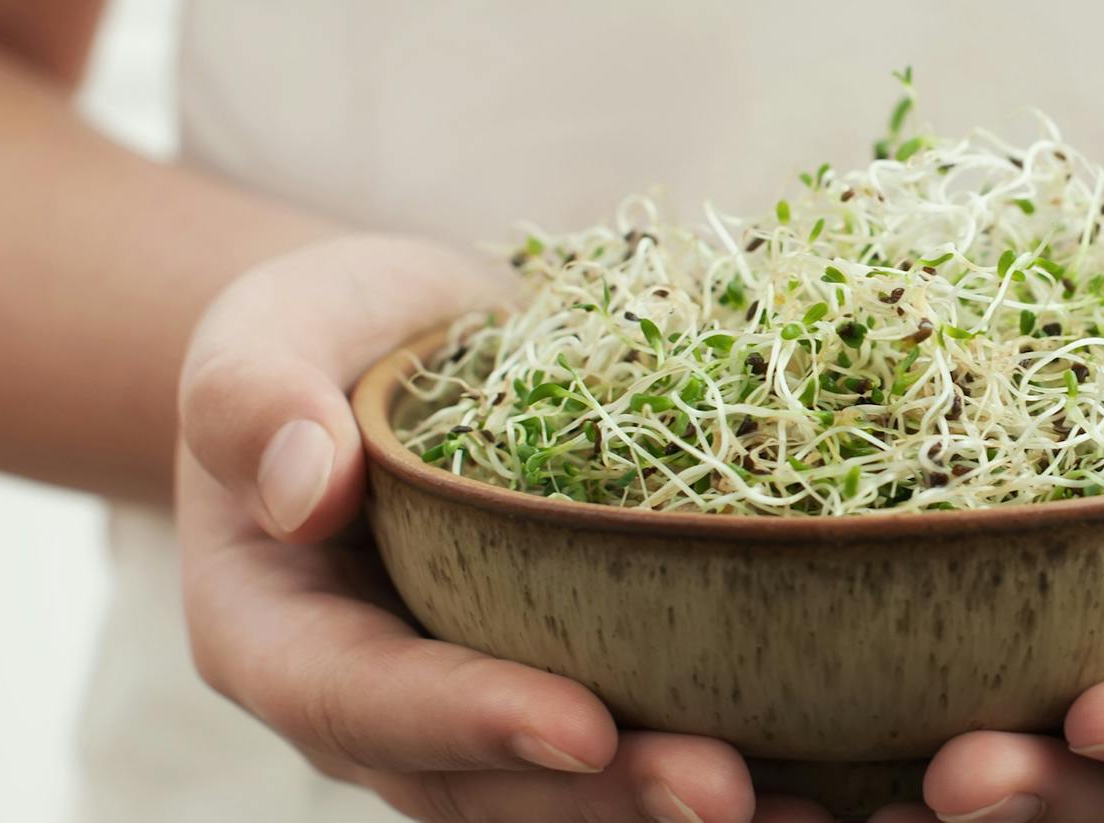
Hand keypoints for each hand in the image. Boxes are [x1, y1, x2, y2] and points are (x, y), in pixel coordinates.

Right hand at [175, 235, 826, 822]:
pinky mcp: (580, 683)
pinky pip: (646, 745)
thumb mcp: (267, 330)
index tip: (579, 723)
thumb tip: (304, 482)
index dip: (467, 723)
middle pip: (488, 790)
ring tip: (817, 814)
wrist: (412, 353)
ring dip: (686, 810)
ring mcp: (485, 713)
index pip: (363, 701)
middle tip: (725, 793)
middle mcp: (386, 710)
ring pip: (575, 800)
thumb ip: (255, 394)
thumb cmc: (330, 336)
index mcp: (285, 640)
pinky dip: (749, 767)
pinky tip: (848, 777)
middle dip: (608, 801)